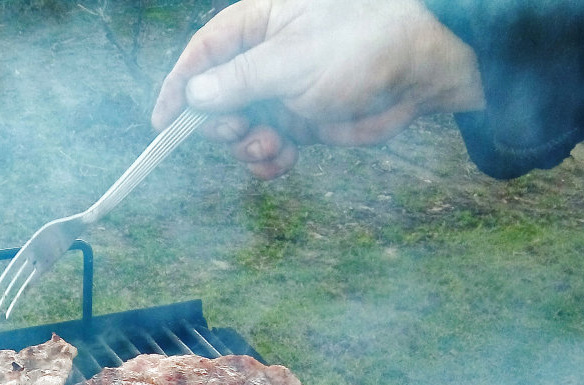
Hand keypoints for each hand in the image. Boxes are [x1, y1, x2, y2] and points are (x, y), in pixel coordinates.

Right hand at [153, 0, 484, 178]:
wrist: (421, 70)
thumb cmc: (362, 44)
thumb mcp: (291, 61)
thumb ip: (238, 81)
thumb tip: (195, 97)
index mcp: (259, 23)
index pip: (203, 55)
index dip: (179, 88)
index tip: (162, 125)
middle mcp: (267, 56)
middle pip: (217, 99)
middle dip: (222, 125)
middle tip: (240, 133)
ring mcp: (285, 90)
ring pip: (242, 129)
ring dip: (248, 148)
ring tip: (270, 149)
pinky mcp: (304, 120)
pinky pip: (270, 147)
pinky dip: (269, 161)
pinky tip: (279, 162)